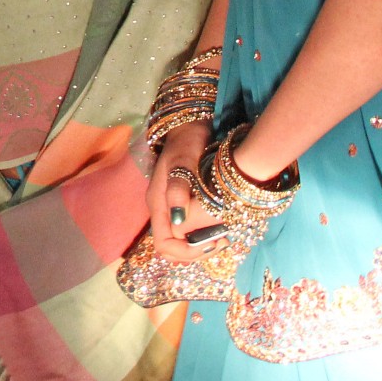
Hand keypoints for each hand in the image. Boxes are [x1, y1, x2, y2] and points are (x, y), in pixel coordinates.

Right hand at [146, 120, 220, 261]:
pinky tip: (218, 227)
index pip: (164, 245)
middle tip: (220, 242)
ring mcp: (171, 208)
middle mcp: (163, 211)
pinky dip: (202, 235)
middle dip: (195, 252)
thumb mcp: (183, 162)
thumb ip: (178, 188)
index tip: (210, 243)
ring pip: (180, 241)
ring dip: (200, 245)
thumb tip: (177, 219)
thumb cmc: (186, 143)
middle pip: (171, 248)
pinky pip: (188, 230)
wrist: (189, 128)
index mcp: (159, 204)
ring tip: (222, 236)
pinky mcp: (181, 205)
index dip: (186, 252)